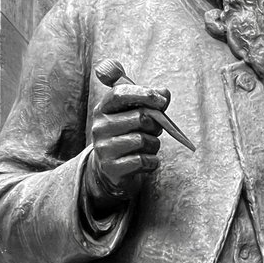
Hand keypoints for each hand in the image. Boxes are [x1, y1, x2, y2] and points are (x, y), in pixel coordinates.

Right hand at [86, 83, 170, 210]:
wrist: (110, 169)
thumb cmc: (126, 136)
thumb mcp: (133, 114)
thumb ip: (148, 101)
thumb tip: (164, 92)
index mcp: (103, 109)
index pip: (120, 93)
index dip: (144, 94)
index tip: (162, 100)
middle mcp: (99, 127)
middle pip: (140, 117)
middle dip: (155, 125)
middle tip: (154, 131)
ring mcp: (103, 148)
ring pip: (143, 140)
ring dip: (154, 144)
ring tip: (148, 147)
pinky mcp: (111, 168)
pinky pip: (143, 160)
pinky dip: (152, 162)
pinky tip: (146, 161)